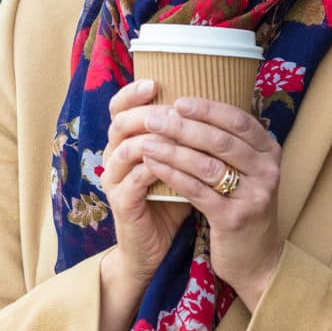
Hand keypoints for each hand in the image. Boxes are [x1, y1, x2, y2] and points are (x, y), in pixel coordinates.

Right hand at [99, 79, 194, 286]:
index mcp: (125, 143)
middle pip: (121, 122)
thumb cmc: (170, 202)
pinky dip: (157, 168)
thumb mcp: (179, 164)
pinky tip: (177, 164)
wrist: (155, 248)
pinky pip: (136, 179)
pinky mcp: (121, 203)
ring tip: (180, 132)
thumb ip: (186, 139)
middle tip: (175, 108)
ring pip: (127, 148)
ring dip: (156, 138)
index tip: (155, 82)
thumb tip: (218, 107)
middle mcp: (113, 157)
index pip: (118, 108)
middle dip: (150, 112)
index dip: (132, 93)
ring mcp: (114, 180)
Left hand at [138, 97, 285, 306]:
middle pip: (220, 140)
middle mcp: (267, 171)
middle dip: (183, 127)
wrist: (256, 258)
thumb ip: (230, 143)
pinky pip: (197, 190)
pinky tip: (153, 166)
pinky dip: (172, 175)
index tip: (178, 101)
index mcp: (270, 152)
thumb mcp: (246, 171)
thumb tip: (191, 108)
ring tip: (146, 141)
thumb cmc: (242, 206)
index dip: (207, 109)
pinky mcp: (234, 218)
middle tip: (153, 118)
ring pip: (206, 164)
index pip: (238, 121)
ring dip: (172, 150)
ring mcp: (253, 195)